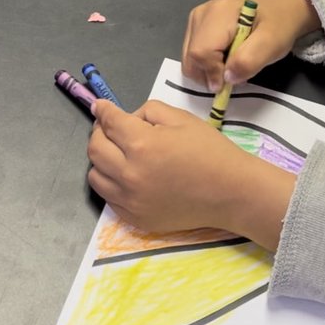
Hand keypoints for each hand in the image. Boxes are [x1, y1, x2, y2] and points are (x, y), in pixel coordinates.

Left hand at [88, 99, 295, 245]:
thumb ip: (148, 111)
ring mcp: (129, 200)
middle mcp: (128, 174)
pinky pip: (109, 198)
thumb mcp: (181, 118)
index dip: (103, 110)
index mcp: (141, 144)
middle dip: (100, 133)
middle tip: (111, 129)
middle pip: (94, 149)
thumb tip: (125, 118)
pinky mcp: (134, 218)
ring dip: (102, 160)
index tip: (100, 106)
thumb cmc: (209, 151)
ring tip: (119, 154)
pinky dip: (112, 183)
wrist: (230, 192)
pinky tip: (129, 176)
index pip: (109, 123)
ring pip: (95, 176)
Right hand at [182, 0, 320, 91]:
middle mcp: (201, 14)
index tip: (230, 84)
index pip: (201, 52)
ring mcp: (197, 18)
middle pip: (191, 56)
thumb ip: (248, 61)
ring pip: (189, 58)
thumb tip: (225, 78)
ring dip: (208, 71)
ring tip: (232, 67)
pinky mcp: (197, 25)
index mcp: (218, 14)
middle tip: (233, 76)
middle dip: (208, 74)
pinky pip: (193, 53)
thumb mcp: (272, 45)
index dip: (213, 73)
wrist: (281, 9)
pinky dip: (207, 64)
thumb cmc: (278, 25)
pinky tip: (226, 60)